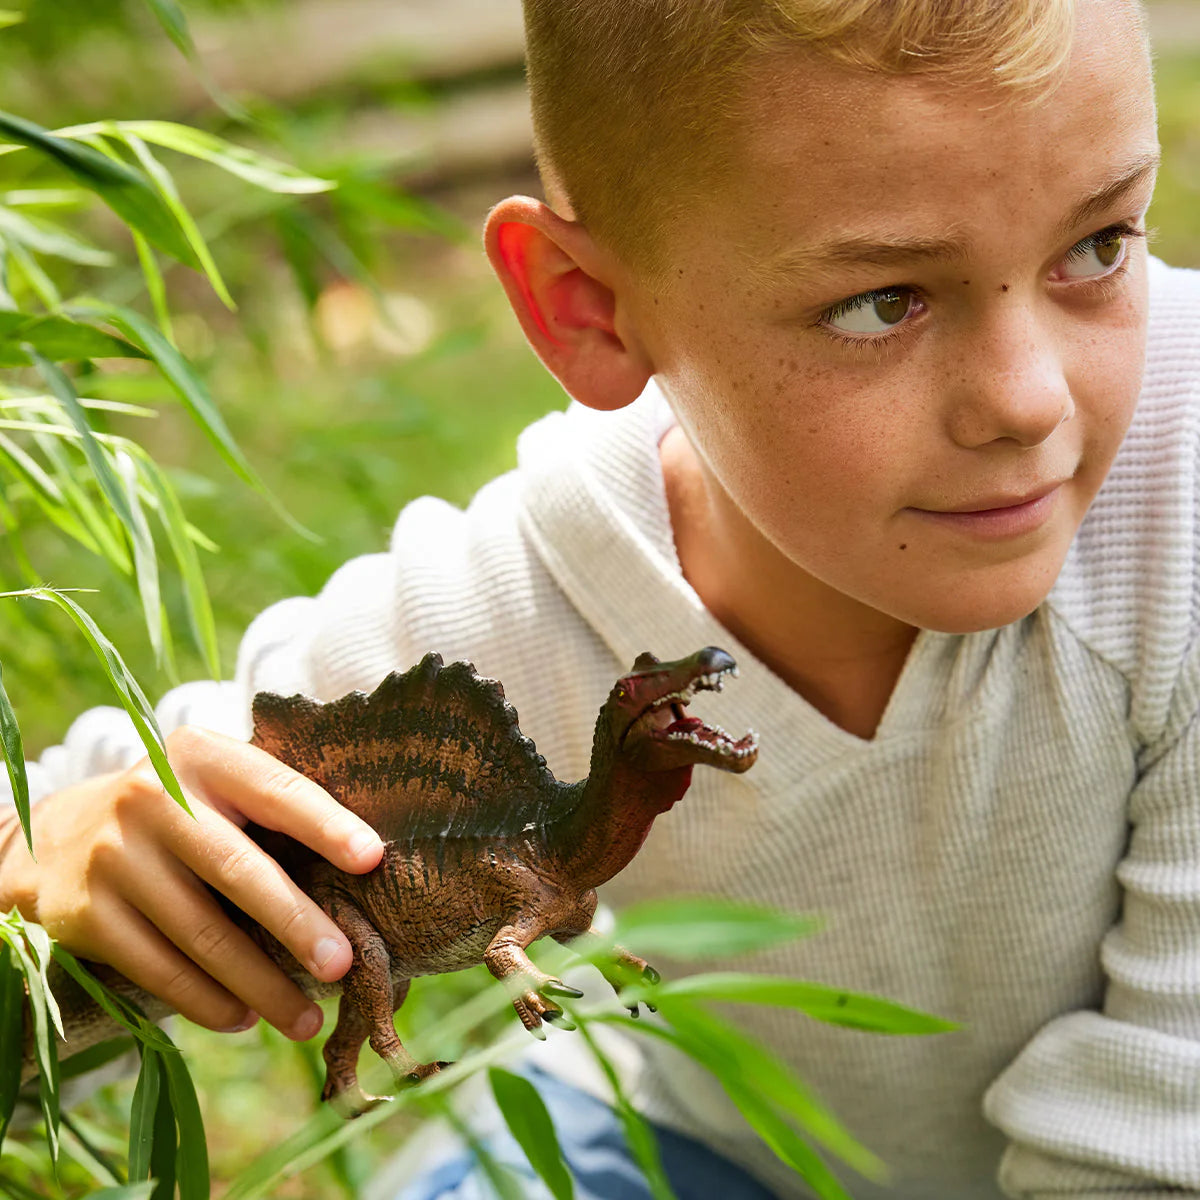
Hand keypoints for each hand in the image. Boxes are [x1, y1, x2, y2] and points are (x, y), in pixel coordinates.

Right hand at [0, 725, 383, 1040]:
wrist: (59, 835)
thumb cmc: (180, 811)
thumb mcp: (215, 784)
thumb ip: (273, 807)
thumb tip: (370, 865)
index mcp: (200, 756)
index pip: (274, 789)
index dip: (325, 825)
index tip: (372, 859)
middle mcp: (152, 798)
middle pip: (238, 870)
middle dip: (296, 922)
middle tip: (342, 965)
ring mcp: (113, 857)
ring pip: (201, 934)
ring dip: (260, 983)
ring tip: (305, 1018)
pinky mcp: (86, 914)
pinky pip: (159, 969)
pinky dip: (207, 1000)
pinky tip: (244, 1018)